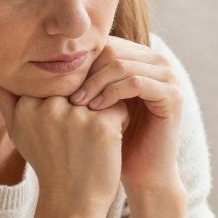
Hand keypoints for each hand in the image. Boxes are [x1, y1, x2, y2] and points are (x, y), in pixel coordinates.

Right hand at [0, 87, 127, 210]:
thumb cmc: (47, 164)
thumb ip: (6, 99)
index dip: (68, 98)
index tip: (66, 124)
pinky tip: (108, 143)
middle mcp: (48, 106)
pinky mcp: (101, 126)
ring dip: (104, 110)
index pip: (57, 80)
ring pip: (101, 93)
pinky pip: (119, 107)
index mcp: (27, 104)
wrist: (71, 202)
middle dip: (87, 100)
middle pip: (79, 83)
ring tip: (95, 136)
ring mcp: (75, 115)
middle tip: (84, 130)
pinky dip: (120, 122)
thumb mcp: (18, 132)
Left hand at [68, 40, 183, 194]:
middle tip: (66, 96)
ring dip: (95, 84)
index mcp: (140, 59)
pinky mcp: (173, 95)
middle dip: (85, 72)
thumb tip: (45, 63)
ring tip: (76, 104)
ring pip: (122, 65)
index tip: (58, 87)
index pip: (103, 45)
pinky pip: (136, 83)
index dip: (79, 63)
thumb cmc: (114, 141)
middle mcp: (157, 62)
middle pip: (112, 50)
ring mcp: (168, 77)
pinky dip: (112, 94)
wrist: (143, 173)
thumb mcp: (94, 105)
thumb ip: (81, 80)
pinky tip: (95, 110)